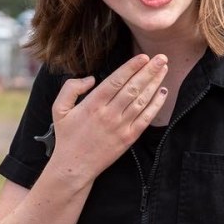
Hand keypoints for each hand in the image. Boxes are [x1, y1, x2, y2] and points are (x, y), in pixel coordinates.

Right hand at [48, 53, 168, 184]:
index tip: (143, 56)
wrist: (74, 167)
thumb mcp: (59, 109)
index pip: (116, 81)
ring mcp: (120, 127)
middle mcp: (108, 114)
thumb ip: (70, 88)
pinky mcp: (128, 138)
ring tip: (164, 69)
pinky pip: (146, 119)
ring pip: (141, 101)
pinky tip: (163, 92)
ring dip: (154, 83)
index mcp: (92, 104)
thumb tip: (90, 79)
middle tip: (162, 57)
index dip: (131, 67)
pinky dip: (156, 105)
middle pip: (133, 88)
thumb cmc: (67, 136)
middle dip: (149, 71)